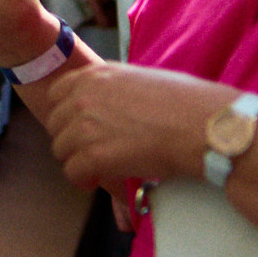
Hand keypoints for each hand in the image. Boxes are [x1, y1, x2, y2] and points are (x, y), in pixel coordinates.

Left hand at [43, 62, 240, 190]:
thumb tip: (112, 104)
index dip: (65, 114)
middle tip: (89, 152)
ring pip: (61, 150)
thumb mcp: (142, 80)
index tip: (77, 128)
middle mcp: (84, 96)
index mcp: (96, 75)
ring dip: (76, 161)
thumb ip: (116, 88)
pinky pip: (73, 172)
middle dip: (69, 139)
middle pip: (55, 124)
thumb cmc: (186, 103)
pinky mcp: (94, 155)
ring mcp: (85, 125)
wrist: (202, 127)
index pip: (57, 93)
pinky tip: (95, 181)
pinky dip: (82, 180)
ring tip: (95, 169)